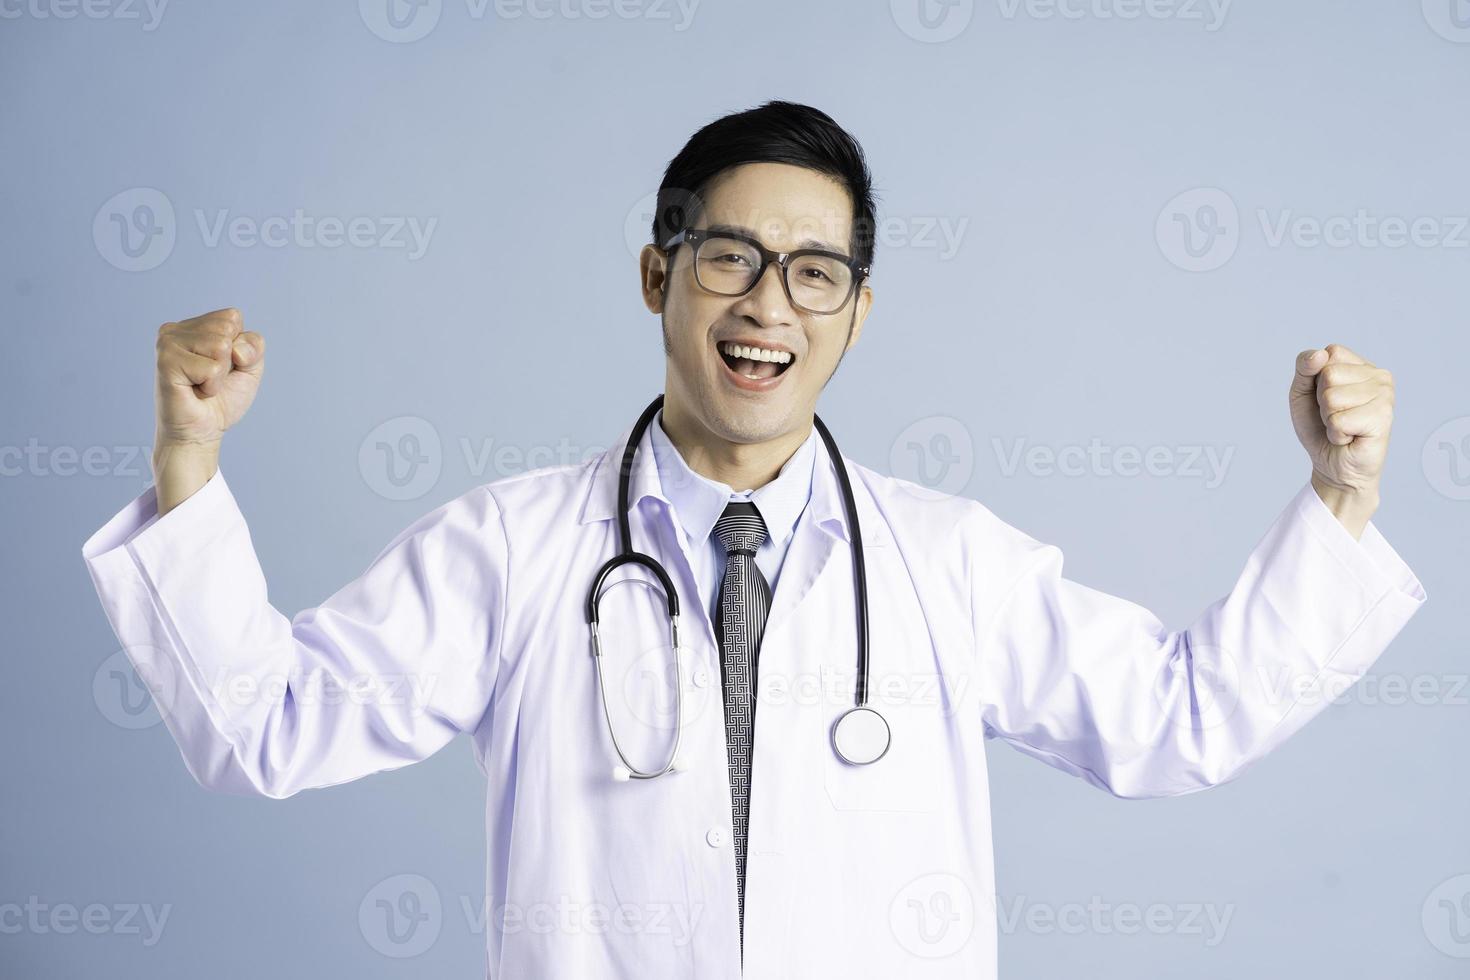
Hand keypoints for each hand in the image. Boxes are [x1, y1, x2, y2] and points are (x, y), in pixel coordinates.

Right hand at [152, 307, 264, 512]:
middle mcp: (176, 329)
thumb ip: (254, 345)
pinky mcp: (166, 362)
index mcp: (194, 325)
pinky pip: (212, 368)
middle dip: (230, 361)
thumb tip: (234, 347)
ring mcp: (167, 344)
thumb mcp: (250, 367)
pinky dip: (211, 386)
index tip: (223, 367)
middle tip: (210, 378)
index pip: (232, 317)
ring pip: (220, 346)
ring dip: (219, 375)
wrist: (203, 431)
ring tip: (201, 384)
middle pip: (227, 329)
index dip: (239, 347)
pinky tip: (194, 391)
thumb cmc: (223, 399)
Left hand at [1288, 343, 1393, 537]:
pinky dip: (1335, 434)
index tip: (1325, 399)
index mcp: (1361, 365)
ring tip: (1343, 427)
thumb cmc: (1319, 428)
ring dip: (1329, 419)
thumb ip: (1304, 368)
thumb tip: (1319, 354)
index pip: (1329, 354)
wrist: (1334, 466)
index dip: (1316, 381)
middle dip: (1321, 401)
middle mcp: (1379, 376)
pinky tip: (1350, 437)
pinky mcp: (1383, 418)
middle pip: (1329, 375)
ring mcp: (1385, 396)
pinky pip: (1339, 420)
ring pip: (1332, 398)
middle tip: (1334, 416)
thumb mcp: (1301, 393)